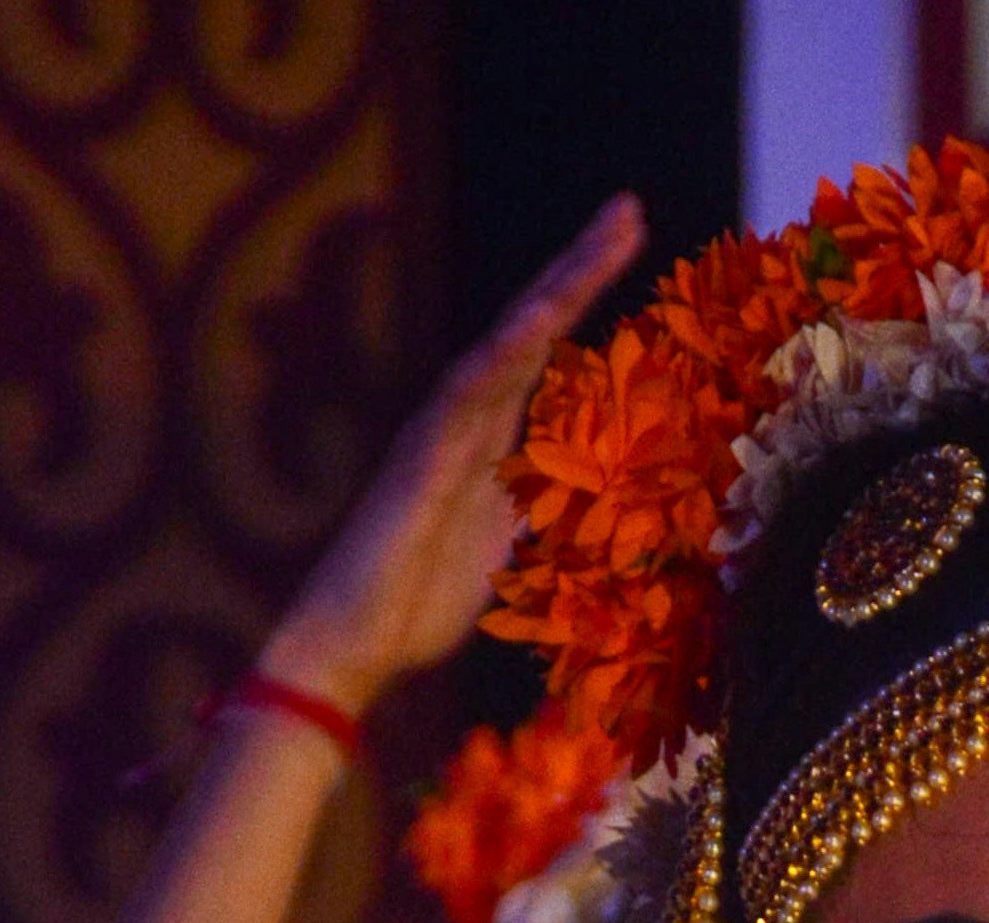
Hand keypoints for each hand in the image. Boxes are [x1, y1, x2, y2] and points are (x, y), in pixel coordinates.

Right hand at [256, 196, 642, 719]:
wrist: (355, 646)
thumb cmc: (420, 604)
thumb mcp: (511, 556)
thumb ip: (545, 513)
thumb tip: (597, 503)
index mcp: (489, 439)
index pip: (546, 356)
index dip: (586, 303)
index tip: (633, 248)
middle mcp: (463, 421)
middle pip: (529, 329)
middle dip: (579, 269)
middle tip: (631, 210)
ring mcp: (438, 435)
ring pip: (503, 347)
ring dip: (553, 293)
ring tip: (601, 241)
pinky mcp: (417, 465)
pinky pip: (462, 400)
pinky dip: (500, 357)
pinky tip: (537, 320)